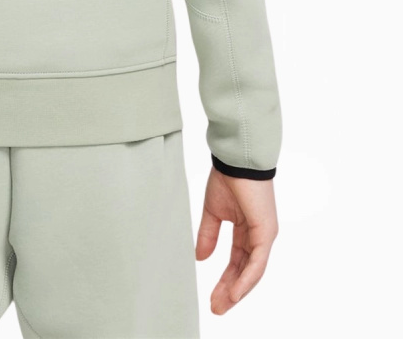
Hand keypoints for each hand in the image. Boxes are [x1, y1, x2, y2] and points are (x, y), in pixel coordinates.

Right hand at [195, 167, 278, 314]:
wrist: (236, 159)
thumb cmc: (227, 178)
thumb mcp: (213, 212)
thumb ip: (208, 236)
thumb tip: (200, 259)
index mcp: (246, 230)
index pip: (236, 262)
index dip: (224, 281)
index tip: (212, 298)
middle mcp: (258, 236)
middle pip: (244, 272)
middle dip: (229, 292)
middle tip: (216, 309)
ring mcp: (264, 235)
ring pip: (252, 272)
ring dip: (237, 291)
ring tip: (222, 306)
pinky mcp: (266, 232)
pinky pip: (257, 263)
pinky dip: (246, 280)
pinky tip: (235, 294)